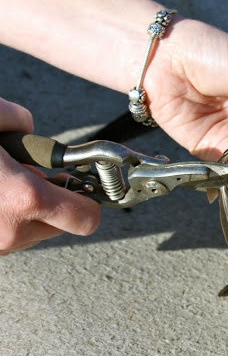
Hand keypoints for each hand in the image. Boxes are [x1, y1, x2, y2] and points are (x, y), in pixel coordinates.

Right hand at [0, 98, 99, 255]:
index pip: (88, 218)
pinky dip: (5, 218)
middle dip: (54, 200)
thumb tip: (26, 127)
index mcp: (23, 199)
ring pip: (33, 232)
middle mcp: (11, 231)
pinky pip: (7, 235)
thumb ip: (18, 119)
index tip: (81, 182)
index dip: (91, 200)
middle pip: (62, 224)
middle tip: (30, 176)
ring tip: (4, 183)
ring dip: (28, 211)